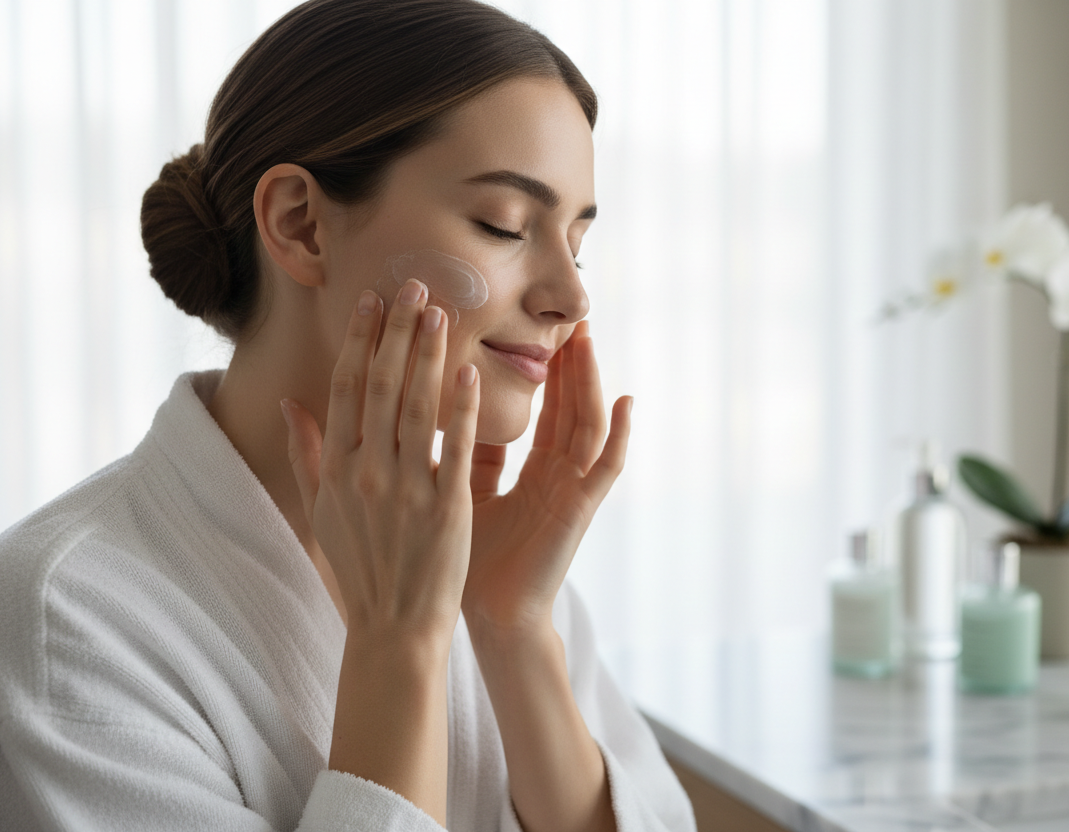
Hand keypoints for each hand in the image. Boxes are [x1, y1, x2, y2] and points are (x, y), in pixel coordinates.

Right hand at [281, 282, 480, 641]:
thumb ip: (305, 454)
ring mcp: (405, 488)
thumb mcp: (321, 511)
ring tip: (441, 312)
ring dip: (429, 353)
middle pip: (382, 385)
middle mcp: (365, 472)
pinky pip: (454, 446)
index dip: (362, 341)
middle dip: (398, 331)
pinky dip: (460, 407)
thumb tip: (288, 404)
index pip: (346, 389)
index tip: (374, 302)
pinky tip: (469, 370)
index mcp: (335, 470)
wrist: (392, 629)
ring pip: (416, 405)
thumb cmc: (359, 569)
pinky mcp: (445, 506)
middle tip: (416, 285)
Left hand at [463, 320, 630, 636]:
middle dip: (570, 365)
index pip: (543, 411)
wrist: (489, 619)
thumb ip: (464, 453)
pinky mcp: (581, 510)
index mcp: (532, 473)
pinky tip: (625, 401)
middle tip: (570, 318)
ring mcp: (573, 491)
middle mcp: (557, 477)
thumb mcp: (462, 494)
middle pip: (569, 408)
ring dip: (590, 383)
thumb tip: (444, 409)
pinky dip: (618, 434)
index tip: (540, 331)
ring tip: (588, 340)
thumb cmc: (472, 564)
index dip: (545, 373)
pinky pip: (606, 467)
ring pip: (587, 425)